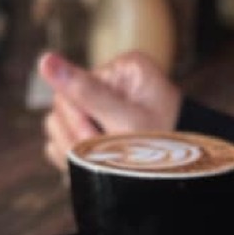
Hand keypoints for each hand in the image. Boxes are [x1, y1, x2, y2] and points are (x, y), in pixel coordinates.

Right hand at [39, 51, 181, 171]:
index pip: (70, 88)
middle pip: (63, 107)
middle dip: (79, 136)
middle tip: (108, 155)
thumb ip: (84, 93)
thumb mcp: (126, 121)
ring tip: (106, 163)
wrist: (189, 175)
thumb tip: (45, 60)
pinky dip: (75, 160)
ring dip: (75, 151)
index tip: (101, 138)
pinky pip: (65, 142)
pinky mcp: (101, 129)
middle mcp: (114, 83)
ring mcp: (106, 107)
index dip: (78, 119)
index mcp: (125, 69)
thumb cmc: (165, 147)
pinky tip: (97, 167)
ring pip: (60, 127)